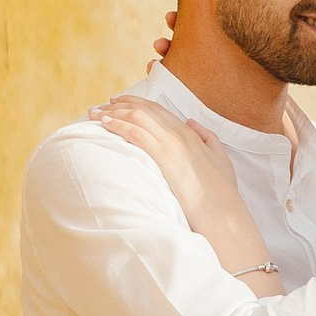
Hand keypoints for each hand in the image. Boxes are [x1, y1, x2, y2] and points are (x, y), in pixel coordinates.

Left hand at [93, 96, 276, 281]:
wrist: (222, 212)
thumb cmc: (221, 193)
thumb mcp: (220, 158)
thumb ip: (207, 137)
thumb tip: (191, 122)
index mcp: (190, 133)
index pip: (158, 110)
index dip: (136, 103)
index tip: (119, 102)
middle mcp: (179, 132)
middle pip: (144, 108)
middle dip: (119, 104)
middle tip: (99, 106)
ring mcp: (171, 142)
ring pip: (136, 116)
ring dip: (112, 112)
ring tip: (93, 114)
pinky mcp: (163, 155)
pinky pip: (135, 132)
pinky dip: (118, 124)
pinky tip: (104, 124)